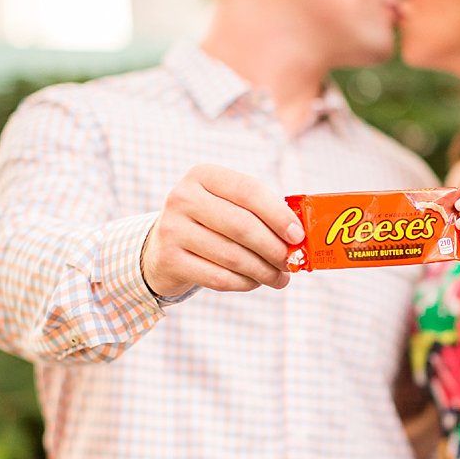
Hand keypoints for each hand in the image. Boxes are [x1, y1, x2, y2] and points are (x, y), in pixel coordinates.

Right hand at [139, 165, 300, 297]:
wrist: (161, 247)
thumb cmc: (208, 223)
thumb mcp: (226, 204)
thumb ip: (259, 212)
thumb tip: (299, 237)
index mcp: (202, 175)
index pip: (248, 191)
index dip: (278, 215)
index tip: (298, 236)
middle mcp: (182, 198)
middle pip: (241, 226)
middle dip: (274, 248)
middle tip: (291, 262)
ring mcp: (172, 229)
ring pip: (232, 256)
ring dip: (263, 271)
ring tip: (278, 277)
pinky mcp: (169, 260)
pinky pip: (218, 277)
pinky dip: (244, 283)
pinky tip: (254, 282)